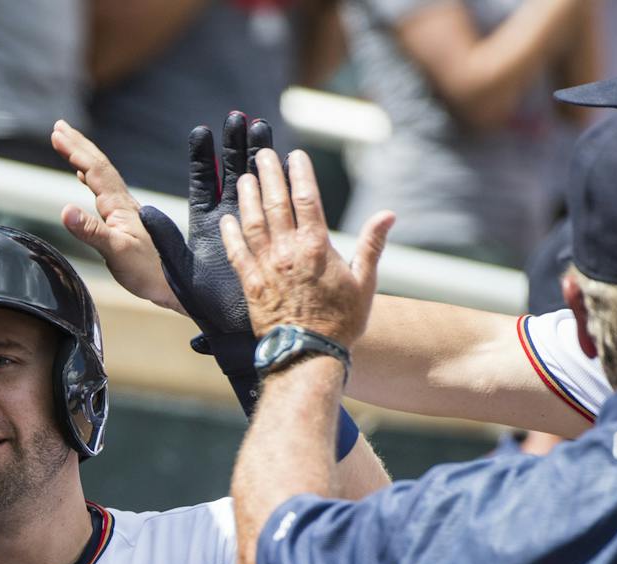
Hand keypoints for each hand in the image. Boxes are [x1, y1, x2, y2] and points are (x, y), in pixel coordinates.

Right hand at [52, 119, 182, 313]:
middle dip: (78, 145)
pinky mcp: (126, 223)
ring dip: (84, 158)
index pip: (94, 170)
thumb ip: (90, 230)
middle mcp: (123, 204)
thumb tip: (64, 209)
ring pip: (102, 176)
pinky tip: (84, 179)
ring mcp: (125, 213)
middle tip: (59, 127)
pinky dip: (90, 178)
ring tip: (68, 145)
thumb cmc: (147, 272)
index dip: (75, 150)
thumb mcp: (116, 252)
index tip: (57, 132)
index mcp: (118, 206)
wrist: (174, 286)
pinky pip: (104, 191)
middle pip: (99, 166)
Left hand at [139, 112, 273, 339]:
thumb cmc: (210, 308)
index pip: (202, 182)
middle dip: (235, 145)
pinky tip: (287, 161)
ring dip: (258, 155)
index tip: (201, 131)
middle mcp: (229, 222)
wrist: (243, 333)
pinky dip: (282, 183)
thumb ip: (167, 241)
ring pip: (258, 184)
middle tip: (239, 117)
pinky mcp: (278, 238)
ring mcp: (257, 228)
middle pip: (232, 173)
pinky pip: (279, 207)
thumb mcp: (181, 272)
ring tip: (261, 125)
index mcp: (205, 226)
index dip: (201, 157)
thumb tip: (147, 214)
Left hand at [220, 147, 394, 344]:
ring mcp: (266, 267)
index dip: (299, 173)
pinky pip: (237, 253)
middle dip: (269, 174)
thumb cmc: (341, 322)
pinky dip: (230, 234)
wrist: (310, 356)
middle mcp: (288, 251)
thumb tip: (389, 214)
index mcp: (317, 246)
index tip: (294, 155)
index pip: (306, 199)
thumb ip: (372, 245)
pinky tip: (227, 219)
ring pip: (253, 222)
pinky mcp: (250, 286)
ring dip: (247, 197)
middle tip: (262, 154)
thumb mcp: (364, 283)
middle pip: (275, 203)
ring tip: (244, 177)